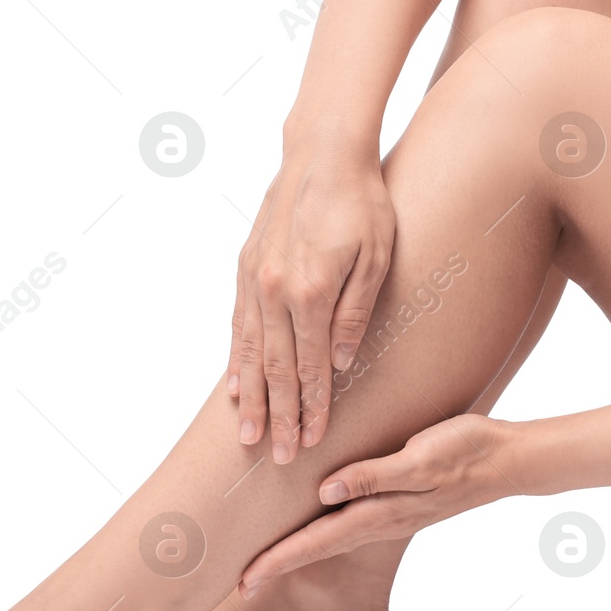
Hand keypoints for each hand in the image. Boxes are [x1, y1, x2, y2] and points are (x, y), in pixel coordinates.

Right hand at [229, 131, 393, 463]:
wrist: (322, 152)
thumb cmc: (362, 203)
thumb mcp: (376, 258)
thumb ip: (355, 313)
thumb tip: (340, 363)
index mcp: (311, 292)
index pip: (312, 367)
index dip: (313, 408)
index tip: (312, 443)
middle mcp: (275, 291)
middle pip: (276, 369)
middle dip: (280, 417)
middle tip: (280, 458)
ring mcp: (254, 280)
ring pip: (250, 353)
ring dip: (251, 399)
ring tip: (248, 436)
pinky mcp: (245, 268)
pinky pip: (237, 326)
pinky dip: (235, 360)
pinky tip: (233, 388)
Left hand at [239, 413, 519, 594]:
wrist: (509, 459)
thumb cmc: (467, 452)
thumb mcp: (420, 458)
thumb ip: (374, 475)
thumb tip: (326, 490)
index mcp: (380, 512)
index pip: (316, 542)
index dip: (277, 561)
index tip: (243, 581)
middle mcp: (380, 518)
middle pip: (317, 547)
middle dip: (277, 564)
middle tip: (238, 584)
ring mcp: (390, 512)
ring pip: (331, 537)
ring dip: (297, 550)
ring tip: (265, 561)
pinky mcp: (397, 499)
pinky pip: (349, 520)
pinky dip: (322, 530)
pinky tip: (315, 522)